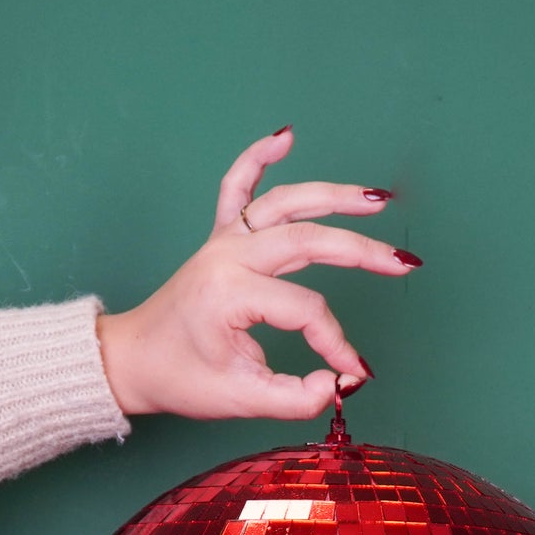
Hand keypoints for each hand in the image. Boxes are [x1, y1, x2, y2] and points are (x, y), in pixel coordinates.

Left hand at [95, 126, 419, 421]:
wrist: (131, 360)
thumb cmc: (179, 378)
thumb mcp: (239, 399)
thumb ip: (295, 398)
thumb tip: (339, 385)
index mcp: (230, 293)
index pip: (306, 311)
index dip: (334, 343)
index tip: (349, 374)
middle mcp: (228, 256)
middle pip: (307, 240)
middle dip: (361, 251)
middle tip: (403, 263)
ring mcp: (222, 241)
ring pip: (284, 204)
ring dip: (332, 196)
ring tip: (377, 200)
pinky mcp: (218, 238)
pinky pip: (237, 187)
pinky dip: (259, 157)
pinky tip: (286, 135)